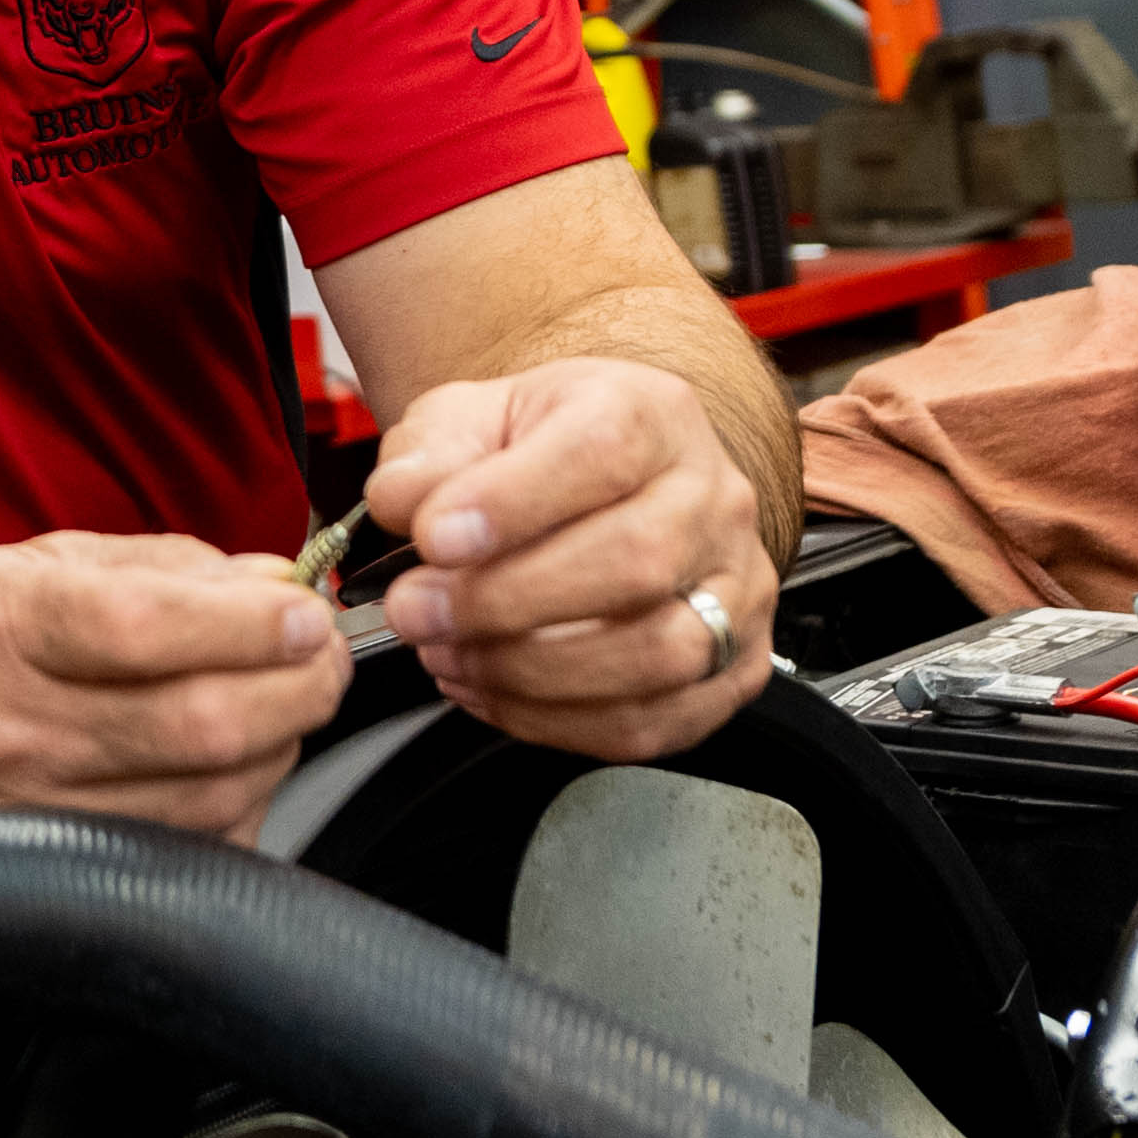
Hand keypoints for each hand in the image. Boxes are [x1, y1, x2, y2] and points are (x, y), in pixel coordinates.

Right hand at [0, 530, 351, 842]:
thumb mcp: (27, 567)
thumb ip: (157, 568)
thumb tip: (274, 581)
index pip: (143, 627)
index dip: (245, 622)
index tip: (305, 609)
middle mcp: (8, 729)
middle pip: (196, 724)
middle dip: (293, 686)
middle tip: (323, 656)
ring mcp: (31, 816)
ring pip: (208, 796)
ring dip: (279, 746)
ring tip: (284, 701)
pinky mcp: (59, 874)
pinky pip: (192, 852)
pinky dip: (242, 806)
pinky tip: (237, 764)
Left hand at [368, 357, 773, 761]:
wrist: (601, 479)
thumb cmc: (538, 449)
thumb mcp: (471, 417)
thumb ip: (431, 452)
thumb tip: (401, 500)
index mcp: (653, 415)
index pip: (603, 451)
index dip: (514, 502)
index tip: (433, 536)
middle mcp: (714, 499)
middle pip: (639, 562)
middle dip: (507, 600)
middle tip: (416, 610)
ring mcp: (737, 588)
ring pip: (658, 654)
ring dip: (531, 671)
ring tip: (446, 653)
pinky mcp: (735, 667)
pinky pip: (652, 721)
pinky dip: (557, 721)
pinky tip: (489, 689)